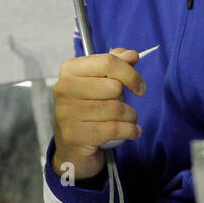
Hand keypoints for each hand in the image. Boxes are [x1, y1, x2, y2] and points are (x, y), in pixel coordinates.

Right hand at [51, 47, 145, 180]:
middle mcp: (64, 88)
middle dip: (126, 99)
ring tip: (127, 120)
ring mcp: (68, 113)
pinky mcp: (76, 135)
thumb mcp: (99, 82)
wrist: (71, 148)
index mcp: (70, 70)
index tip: (139, 85)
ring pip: (116, 109)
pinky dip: (130, 130)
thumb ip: (114, 65)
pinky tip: (132, 131)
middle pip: (114, 86)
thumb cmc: (87, 109)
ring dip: (130, 116)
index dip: (130, 72)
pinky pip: (115, 129)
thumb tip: (130, 54)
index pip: (108, 62)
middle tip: (122, 107)